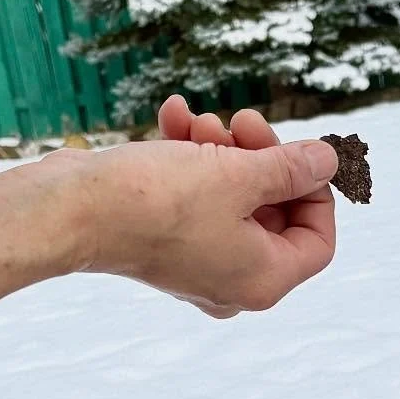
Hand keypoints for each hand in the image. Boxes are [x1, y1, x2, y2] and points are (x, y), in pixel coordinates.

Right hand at [0, 109, 337, 316]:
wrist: (71, 209)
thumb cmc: (156, 200)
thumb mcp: (239, 174)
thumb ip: (290, 168)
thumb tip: (328, 162)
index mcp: (263, 280)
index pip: (318, 241)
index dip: (316, 190)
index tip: (297, 152)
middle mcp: (234, 281)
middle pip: (275, 213)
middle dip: (260, 158)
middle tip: (242, 121)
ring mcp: (197, 262)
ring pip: (233, 197)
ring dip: (221, 148)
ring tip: (199, 119)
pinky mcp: (163, 239)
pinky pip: (194, 196)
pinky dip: (189, 156)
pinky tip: (172, 117)